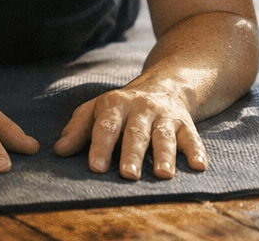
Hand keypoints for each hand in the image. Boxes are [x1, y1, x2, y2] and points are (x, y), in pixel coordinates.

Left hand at [55, 85, 206, 179]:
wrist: (163, 84)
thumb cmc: (121, 107)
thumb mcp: (96, 110)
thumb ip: (78, 129)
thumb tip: (59, 150)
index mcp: (115, 104)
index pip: (106, 126)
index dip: (100, 146)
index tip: (96, 167)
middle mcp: (141, 108)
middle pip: (136, 133)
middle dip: (132, 154)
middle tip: (128, 175)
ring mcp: (164, 115)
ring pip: (164, 136)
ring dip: (164, 155)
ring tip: (163, 175)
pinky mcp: (185, 123)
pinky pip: (192, 137)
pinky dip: (196, 151)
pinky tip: (198, 166)